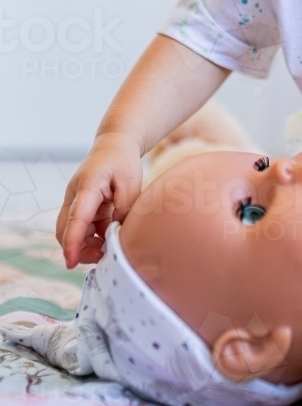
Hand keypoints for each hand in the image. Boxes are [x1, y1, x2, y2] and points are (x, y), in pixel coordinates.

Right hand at [56, 132, 142, 267]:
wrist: (115, 144)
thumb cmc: (122, 160)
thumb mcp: (131, 182)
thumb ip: (124, 209)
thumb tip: (116, 234)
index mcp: (87, 187)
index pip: (75, 219)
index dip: (72, 243)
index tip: (70, 262)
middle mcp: (75, 196)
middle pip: (66, 230)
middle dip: (79, 249)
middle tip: (103, 257)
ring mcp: (77, 202)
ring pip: (74, 231)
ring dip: (89, 244)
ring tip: (110, 248)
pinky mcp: (83, 207)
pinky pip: (84, 228)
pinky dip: (95, 237)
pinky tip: (110, 238)